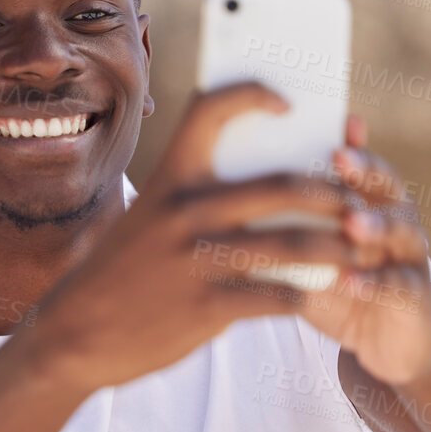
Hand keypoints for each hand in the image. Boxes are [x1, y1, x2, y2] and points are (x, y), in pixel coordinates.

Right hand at [30, 83, 368, 393]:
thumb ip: (192, 197)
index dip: (252, 95)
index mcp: (167, 181)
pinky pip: (277, 297)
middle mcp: (183, 213)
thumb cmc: (119, 272)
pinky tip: (311, 294)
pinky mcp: (206, 308)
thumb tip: (266, 182)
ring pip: (293, 245)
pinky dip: (303, 295)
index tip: (287, 102)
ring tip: (357, 250)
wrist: (73, 336)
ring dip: (336, 248)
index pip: (210, 111)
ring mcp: (196, 262)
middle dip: (331, 192)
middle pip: (281, 185)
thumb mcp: (144, 218)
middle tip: (354, 201)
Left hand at [298, 116, 430, 385]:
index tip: (329, 126)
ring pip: (399, 228)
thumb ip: (279, 220)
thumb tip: (221, 192)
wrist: (386, 338)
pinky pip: (397, 284)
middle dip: (364, 169)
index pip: (358, 158)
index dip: (345, 140)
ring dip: (375, 223)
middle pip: (386, 182)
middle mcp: (393, 215)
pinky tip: (351, 280)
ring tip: (352, 224)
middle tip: (339, 160)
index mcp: (366, 196)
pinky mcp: (415, 293)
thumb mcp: (307, 249)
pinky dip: (374, 281)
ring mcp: (408, 252)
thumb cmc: (336, 282)